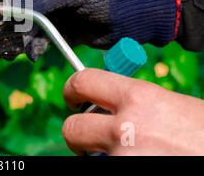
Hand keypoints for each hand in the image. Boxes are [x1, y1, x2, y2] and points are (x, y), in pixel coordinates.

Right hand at [15, 0, 178, 59]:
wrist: (140, 14)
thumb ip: (37, 0)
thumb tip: (1, 7)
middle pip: (18, 5)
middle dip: (12, 22)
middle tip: (2, 38)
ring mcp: (54, 8)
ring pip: (28, 24)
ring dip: (22, 37)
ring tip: (18, 50)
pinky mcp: (62, 27)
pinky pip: (40, 37)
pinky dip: (35, 45)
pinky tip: (34, 53)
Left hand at [62, 68, 203, 154]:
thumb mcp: (176, 108)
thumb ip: (136, 103)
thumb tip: (105, 104)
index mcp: (140, 98)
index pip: (84, 81)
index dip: (72, 89)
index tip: (72, 99)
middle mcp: (125, 128)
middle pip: (72, 128)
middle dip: (77, 134)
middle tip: (88, 140)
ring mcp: (122, 159)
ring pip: (90, 159)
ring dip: (102, 158)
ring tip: (134, 155)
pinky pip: (103, 170)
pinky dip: (115, 168)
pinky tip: (143, 164)